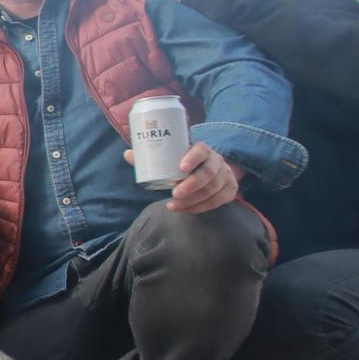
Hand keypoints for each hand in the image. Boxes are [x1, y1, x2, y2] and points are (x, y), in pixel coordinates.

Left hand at [123, 142, 243, 214]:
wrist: (208, 170)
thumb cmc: (183, 163)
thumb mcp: (170, 158)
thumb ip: (150, 157)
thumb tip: (128, 154)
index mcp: (202, 149)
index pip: (201, 150)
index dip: (192, 158)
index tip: (180, 168)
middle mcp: (217, 161)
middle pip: (209, 173)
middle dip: (191, 185)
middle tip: (174, 194)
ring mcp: (226, 175)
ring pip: (213, 189)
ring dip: (193, 200)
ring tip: (174, 206)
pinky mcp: (230, 190)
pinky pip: (218, 201)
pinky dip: (201, 207)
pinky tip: (185, 210)